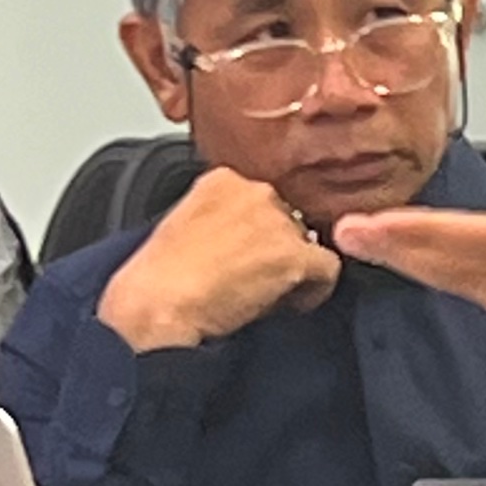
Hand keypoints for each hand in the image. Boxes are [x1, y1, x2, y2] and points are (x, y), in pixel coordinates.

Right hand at [97, 167, 339, 352]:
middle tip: (253, 281)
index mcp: (222, 179)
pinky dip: (314, 291)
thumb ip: (223, 222)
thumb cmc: (159, 279)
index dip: (259, 236)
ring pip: (308, 245)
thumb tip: (250, 245)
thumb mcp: (185, 229)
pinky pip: (329, 271)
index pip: (263, 203)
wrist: (156, 305)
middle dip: (277, 251)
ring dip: (293, 271)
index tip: (244, 258)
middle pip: (290, 221)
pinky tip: (286, 306)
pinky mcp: (295, 255)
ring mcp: (277, 222)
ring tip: (260, 296)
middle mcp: (254, 190)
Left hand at [334, 47, 485, 391]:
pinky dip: (484, 293)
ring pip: (485, 298)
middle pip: (462, 274)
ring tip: (401, 252)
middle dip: (404, 253)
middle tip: (354, 238)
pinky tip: (473, 280)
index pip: (475, 240)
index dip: (414, 233)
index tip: (367, 228)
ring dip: (440, 274)